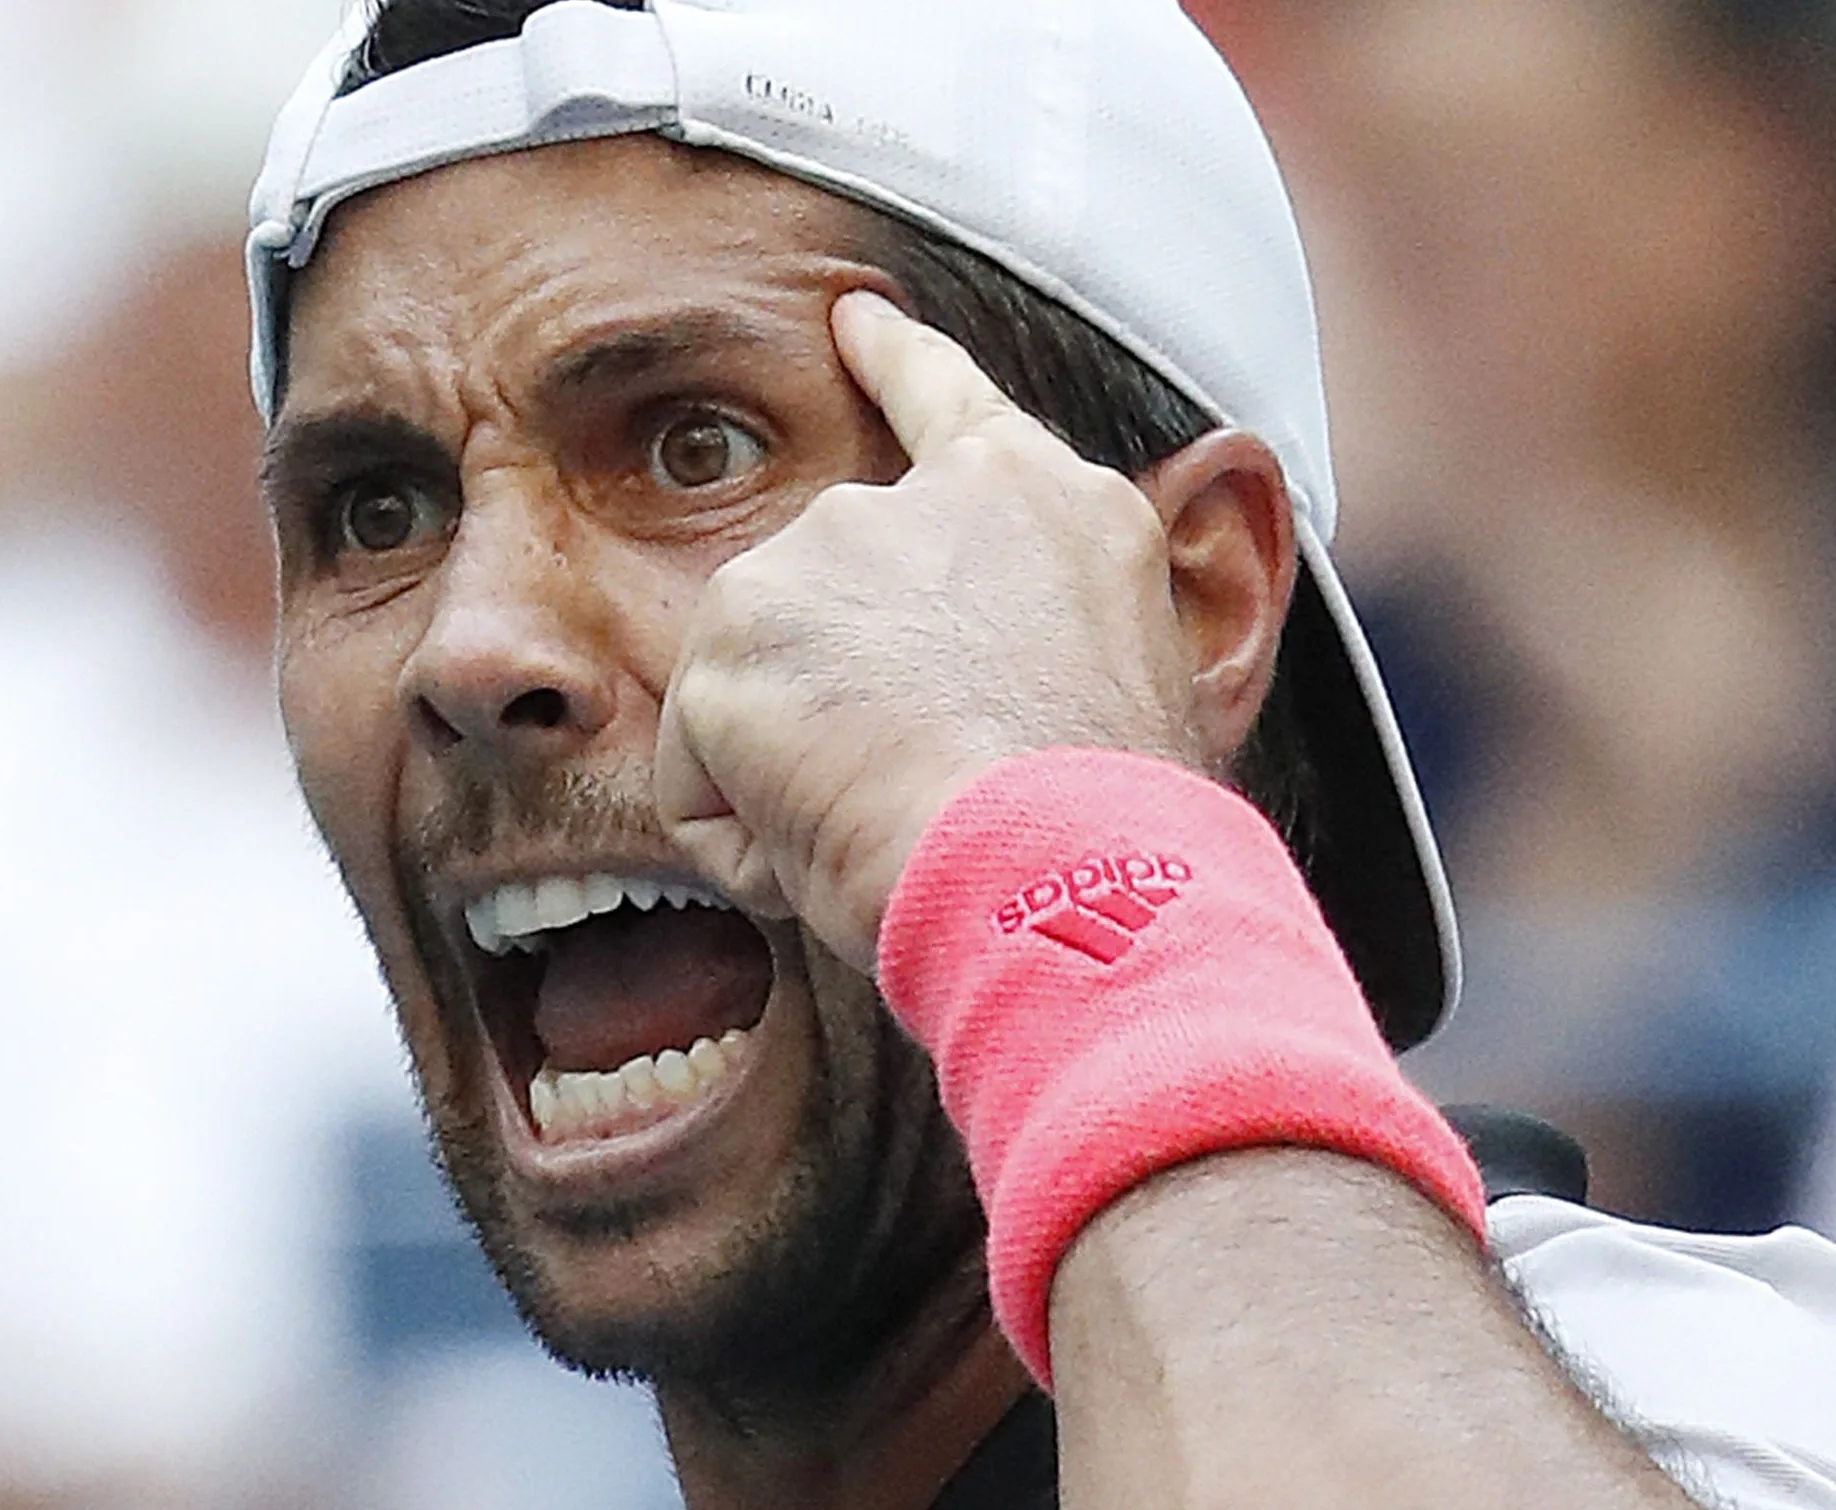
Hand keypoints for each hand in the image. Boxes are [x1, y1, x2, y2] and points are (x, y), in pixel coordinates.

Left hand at [656, 294, 1206, 970]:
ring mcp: (817, 556)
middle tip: (933, 791)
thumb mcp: (1133, 682)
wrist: (1068, 864)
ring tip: (899, 821)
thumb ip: (1047, 632)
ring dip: (799, 776)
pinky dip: (749, 840)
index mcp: (1040, 502)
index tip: (855, 319)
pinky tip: (834, 845)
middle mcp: (918, 502)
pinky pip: (702, 779)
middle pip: (825, 602)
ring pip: (760, 696)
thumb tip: (999, 697)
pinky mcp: (733, 634)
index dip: (892, 359)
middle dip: (841, 705)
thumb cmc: (1115, 829)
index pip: (946, 400)